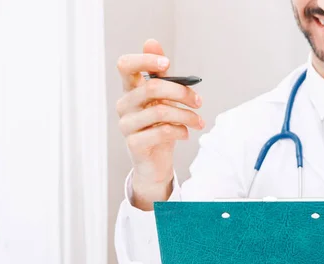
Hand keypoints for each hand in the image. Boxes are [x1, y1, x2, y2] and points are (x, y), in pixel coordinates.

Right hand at [115, 39, 204, 210]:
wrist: (155, 163)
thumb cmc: (160, 127)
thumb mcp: (163, 99)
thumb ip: (159, 74)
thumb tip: (151, 42)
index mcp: (130, 90)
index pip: (125, 65)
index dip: (145, 60)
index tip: (167, 64)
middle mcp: (124, 105)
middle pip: (152, 87)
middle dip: (182, 93)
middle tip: (199, 101)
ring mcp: (126, 125)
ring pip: (161, 111)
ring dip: (187, 115)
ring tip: (198, 121)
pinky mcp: (134, 144)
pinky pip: (162, 132)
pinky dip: (180, 131)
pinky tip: (186, 133)